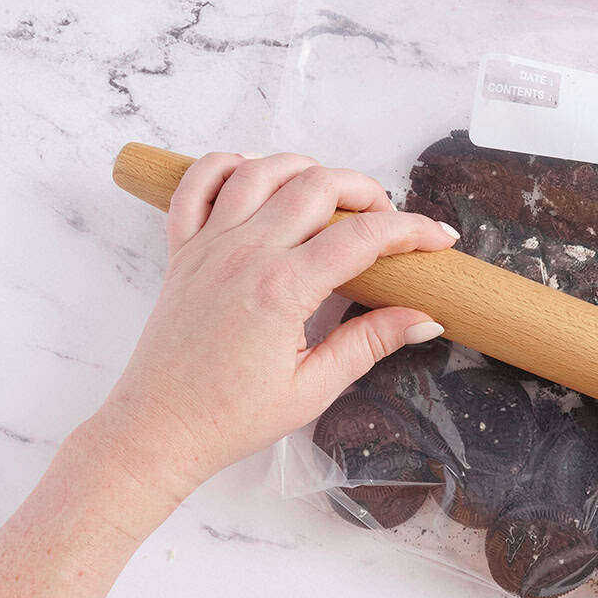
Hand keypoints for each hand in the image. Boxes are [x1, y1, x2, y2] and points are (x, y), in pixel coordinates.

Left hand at [83, 152, 459, 503]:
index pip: (363, 238)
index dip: (412, 231)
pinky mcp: (182, 250)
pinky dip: (228, 166)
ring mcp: (209, 245)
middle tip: (388, 222)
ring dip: (306, 170)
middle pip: (318, 185)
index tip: (440, 239)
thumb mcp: (314, 389)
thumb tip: (423, 319)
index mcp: (282, 289)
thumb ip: (370, 343)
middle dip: (367, 192)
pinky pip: (197, 184)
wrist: (157, 430)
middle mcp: (245, 255)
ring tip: (333, 198)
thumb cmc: (231, 417)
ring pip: (262, 171)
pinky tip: (256, 178)